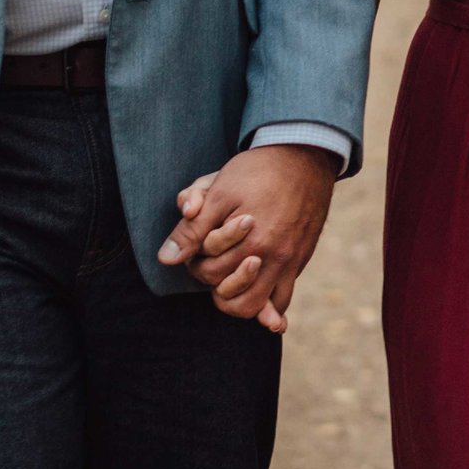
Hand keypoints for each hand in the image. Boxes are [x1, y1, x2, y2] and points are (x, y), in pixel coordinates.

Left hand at [157, 145, 336, 332]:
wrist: (303, 157)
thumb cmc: (256, 171)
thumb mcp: (218, 192)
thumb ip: (192, 229)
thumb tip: (165, 259)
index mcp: (249, 241)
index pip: (208, 273)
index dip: (195, 262)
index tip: (198, 246)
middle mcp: (271, 257)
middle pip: (229, 294)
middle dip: (213, 282)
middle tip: (210, 262)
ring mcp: (288, 262)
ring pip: (257, 306)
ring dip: (238, 301)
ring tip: (228, 284)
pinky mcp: (300, 261)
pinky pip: (284, 299)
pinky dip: (271, 310)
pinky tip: (261, 311)